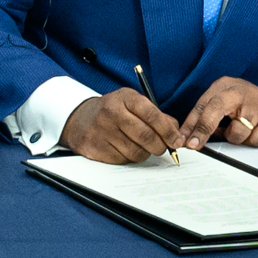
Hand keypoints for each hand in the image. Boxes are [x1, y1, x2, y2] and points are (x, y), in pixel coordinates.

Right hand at [61, 86, 182, 163]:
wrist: (80, 119)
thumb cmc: (114, 111)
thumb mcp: (134, 104)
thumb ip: (157, 116)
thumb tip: (176, 135)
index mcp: (125, 98)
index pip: (152, 115)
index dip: (168, 131)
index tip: (176, 141)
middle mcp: (111, 112)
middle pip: (146, 136)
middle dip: (160, 146)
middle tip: (162, 148)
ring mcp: (101, 131)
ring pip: (136, 151)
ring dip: (144, 153)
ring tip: (141, 146)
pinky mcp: (94, 147)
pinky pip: (122, 160)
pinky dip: (129, 158)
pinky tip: (124, 149)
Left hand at [180, 77, 257, 150]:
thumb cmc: (244, 104)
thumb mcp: (223, 101)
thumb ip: (207, 115)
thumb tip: (190, 137)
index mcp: (223, 86)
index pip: (202, 106)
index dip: (190, 125)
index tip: (182, 140)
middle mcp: (238, 92)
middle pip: (215, 110)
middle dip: (202, 130)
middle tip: (194, 145)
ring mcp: (256, 106)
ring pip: (236, 132)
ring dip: (235, 137)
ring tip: (243, 128)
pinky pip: (253, 140)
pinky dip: (251, 140)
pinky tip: (255, 130)